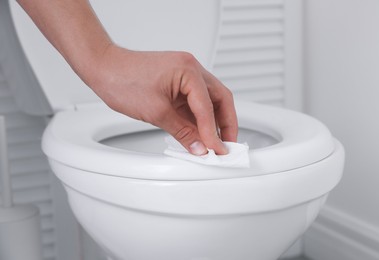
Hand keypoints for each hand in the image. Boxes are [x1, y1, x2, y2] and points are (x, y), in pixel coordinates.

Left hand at [85, 44, 237, 154]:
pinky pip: (195, 102)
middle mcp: (191, 69)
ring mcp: (184, 75)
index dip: (214, 133)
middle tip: (227, 145)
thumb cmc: (122, 80)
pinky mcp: (177, 83)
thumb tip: (199, 147)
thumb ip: (183, 132)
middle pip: (220, 99)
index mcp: (188, 70)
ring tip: (214, 143)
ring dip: (213, 122)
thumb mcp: (156, 112)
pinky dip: (199, 118)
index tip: (218, 151)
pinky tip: (199, 133)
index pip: (208, 107)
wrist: (103, 68)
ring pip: (210, 101)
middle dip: (226, 124)